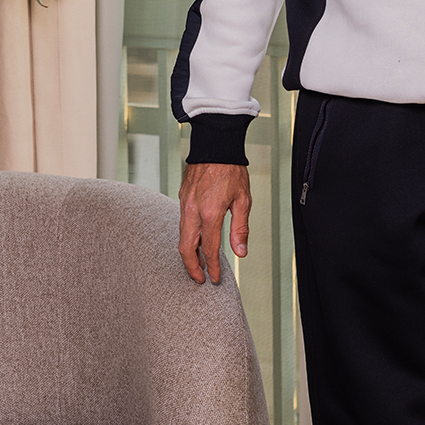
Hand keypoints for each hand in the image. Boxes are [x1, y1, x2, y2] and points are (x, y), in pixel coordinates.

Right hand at [177, 162, 251, 283]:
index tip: (215, 278)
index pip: (209, 249)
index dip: (212, 267)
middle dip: (192, 267)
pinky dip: (187, 237)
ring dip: (189, 253)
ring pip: (182, 237)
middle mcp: (193, 211)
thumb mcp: (243, 200)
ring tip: (198, 264)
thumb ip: (240, 228)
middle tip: (200, 279)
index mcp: (210, 213)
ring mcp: (184, 204)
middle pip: (186, 248)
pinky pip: (182, 224)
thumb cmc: (231, 170)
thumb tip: (240, 252)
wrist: (215, 146)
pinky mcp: (182, 198)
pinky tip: (195, 241)